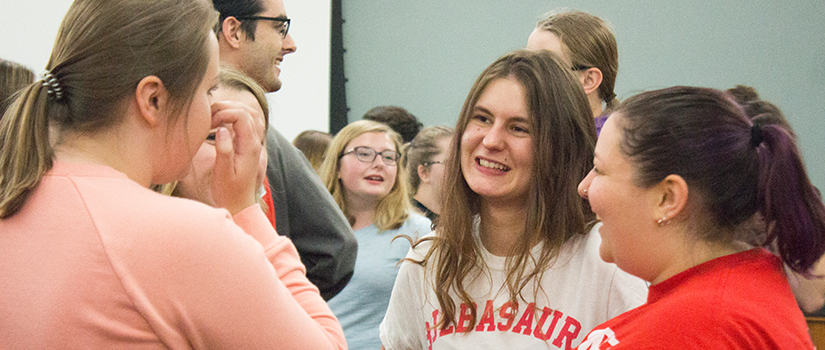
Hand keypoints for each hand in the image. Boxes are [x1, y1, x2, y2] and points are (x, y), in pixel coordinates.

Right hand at [209, 100, 265, 214]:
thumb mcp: (223, 173)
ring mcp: (253, 142)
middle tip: (208, 118)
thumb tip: (223, 129)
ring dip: (231, 110)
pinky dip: (234, 117)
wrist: (239, 204)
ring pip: (249, 113)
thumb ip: (224, 150)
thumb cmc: (228, 191)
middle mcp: (255, 141)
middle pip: (247, 110)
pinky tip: (220, 124)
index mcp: (250, 146)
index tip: (209, 124)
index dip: (224, 112)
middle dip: (226, 107)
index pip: (242, 115)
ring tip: (213, 118)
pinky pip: (247, 122)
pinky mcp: (248, 144)